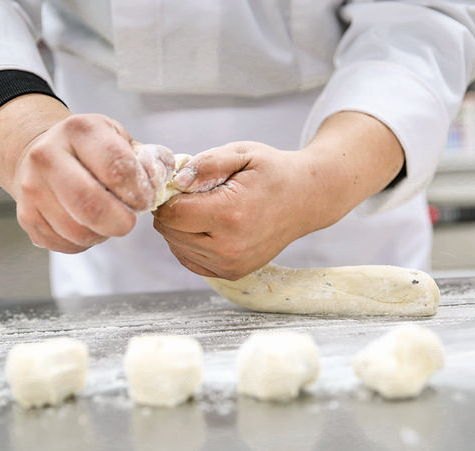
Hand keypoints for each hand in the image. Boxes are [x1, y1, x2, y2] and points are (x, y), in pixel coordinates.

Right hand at [0, 94, 172, 252]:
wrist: (40, 152)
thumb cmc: (91, 150)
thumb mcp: (123, 141)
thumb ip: (150, 160)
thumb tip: (159, 182)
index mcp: (80, 130)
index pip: (117, 169)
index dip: (139, 192)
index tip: (145, 199)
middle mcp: (48, 156)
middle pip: (91, 205)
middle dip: (121, 221)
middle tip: (129, 220)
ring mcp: (32, 188)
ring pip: (77, 231)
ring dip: (102, 233)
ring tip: (107, 218)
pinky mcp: (26, 216)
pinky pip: (65, 243)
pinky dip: (85, 241)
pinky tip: (87, 223)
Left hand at [153, 111, 404, 279]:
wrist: (307, 198)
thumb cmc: (273, 172)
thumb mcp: (242, 153)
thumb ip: (206, 164)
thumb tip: (176, 181)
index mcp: (229, 215)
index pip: (171, 215)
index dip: (167, 197)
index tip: (180, 185)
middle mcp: (229, 247)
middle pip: (170, 233)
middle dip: (173, 212)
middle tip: (193, 194)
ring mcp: (231, 264)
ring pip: (177, 248)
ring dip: (181, 228)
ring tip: (205, 209)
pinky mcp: (232, 273)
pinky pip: (190, 261)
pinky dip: (189, 244)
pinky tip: (206, 226)